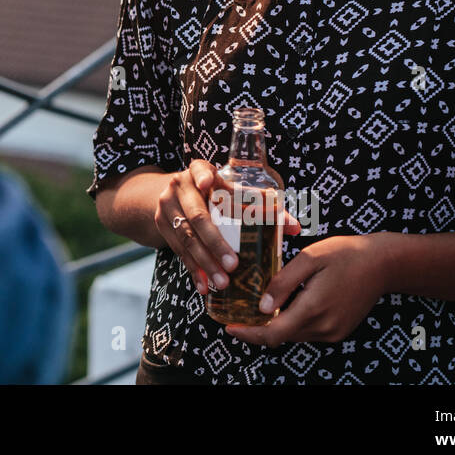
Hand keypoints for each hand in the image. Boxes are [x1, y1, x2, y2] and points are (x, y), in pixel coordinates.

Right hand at [154, 159, 300, 295]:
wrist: (172, 197)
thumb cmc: (211, 194)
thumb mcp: (228, 192)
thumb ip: (259, 206)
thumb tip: (294, 227)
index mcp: (199, 171)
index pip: (200, 170)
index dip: (203, 176)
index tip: (207, 184)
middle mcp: (180, 186)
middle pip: (198, 216)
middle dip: (215, 242)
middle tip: (233, 264)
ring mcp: (166, 206)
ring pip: (186, 238)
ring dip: (205, 262)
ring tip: (223, 281)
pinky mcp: (161, 225)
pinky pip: (178, 251)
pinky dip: (193, 269)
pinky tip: (205, 285)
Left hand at [225, 234, 385, 346]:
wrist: (382, 264)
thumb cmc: (344, 254)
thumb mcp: (309, 258)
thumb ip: (283, 283)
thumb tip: (262, 307)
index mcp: (313, 308)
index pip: (273, 334)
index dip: (248, 334)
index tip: (229, 328)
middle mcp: (324, 327)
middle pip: (281, 337)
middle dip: (257, 329)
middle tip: (237, 316)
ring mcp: (333, 332)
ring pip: (294, 335)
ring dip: (275, 326)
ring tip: (256, 309)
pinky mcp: (339, 331)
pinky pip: (307, 332)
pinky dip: (292, 324)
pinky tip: (284, 307)